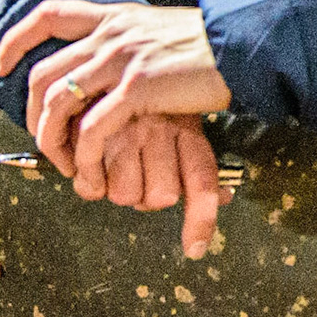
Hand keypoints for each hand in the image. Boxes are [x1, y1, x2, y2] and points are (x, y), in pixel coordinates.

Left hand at [0, 1, 232, 207]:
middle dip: (30, 115)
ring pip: (57, 103)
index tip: (0, 65)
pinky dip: (83, 155)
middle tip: (42, 142)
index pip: (49, 15)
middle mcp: (111, 34)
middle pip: (43, 73)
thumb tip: (117, 63)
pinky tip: (91, 168)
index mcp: (116, 16)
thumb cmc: (211, 45)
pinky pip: (91, 128)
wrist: (244, 44)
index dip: (16, 40)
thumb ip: (133, 42)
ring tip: (65, 164)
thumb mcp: (162, 31)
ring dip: (51, 141)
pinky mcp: (137, 88)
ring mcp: (121, 59)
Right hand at [91, 113, 232, 257]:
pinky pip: (92, 187)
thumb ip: (198, 164)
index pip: (203, 180)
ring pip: (125, 195)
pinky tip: (95, 165)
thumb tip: (226, 198)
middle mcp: (160, 131)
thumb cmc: (152, 104)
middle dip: (149, 196)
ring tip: (118, 164)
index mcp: (188, 129)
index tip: (195, 248)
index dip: (201, 219)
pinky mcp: (90, 135)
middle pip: (160, 197)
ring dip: (120, 189)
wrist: (110, 68)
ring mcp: (125, 132)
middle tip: (142, 173)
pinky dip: (90, 185)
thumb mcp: (184, 122)